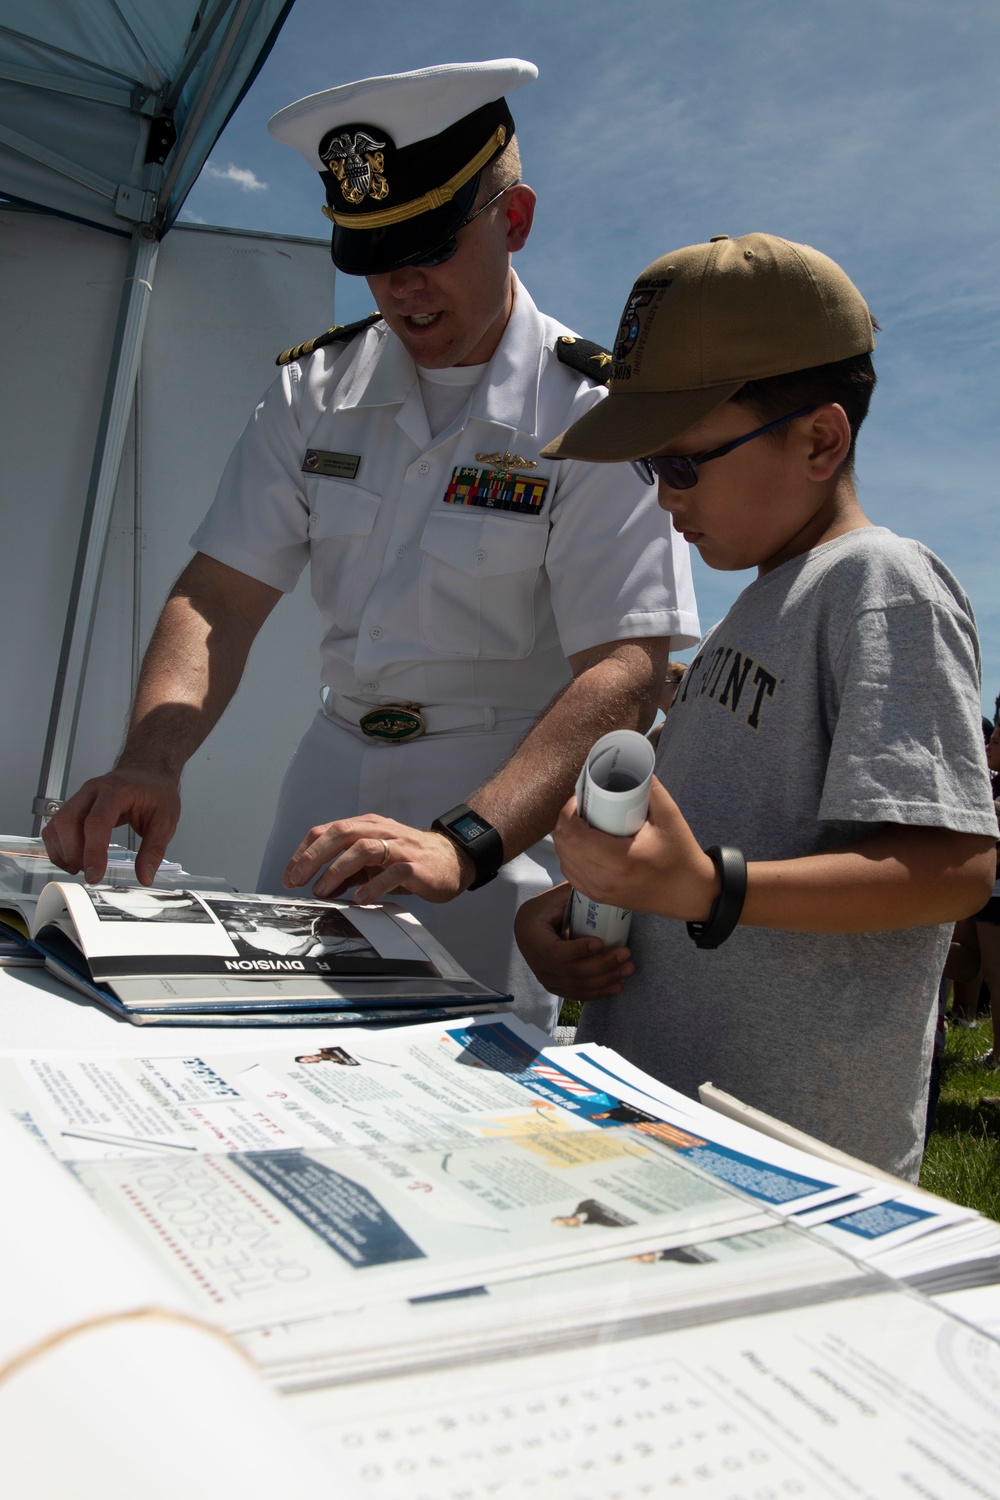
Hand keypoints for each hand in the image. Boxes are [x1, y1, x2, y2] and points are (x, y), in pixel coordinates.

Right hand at [41, 766, 181, 885]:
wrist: (147, 772)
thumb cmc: (156, 791)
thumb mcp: (165, 821)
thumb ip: (154, 850)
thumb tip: (145, 876)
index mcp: (117, 791)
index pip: (97, 821)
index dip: (92, 851)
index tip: (94, 875)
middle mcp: (93, 791)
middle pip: (68, 822)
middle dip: (74, 853)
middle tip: (91, 873)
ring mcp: (81, 796)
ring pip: (57, 824)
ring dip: (63, 851)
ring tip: (81, 868)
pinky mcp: (74, 805)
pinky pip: (55, 826)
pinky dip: (58, 846)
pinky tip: (73, 859)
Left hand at [283, 815, 474, 903]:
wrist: (453, 859)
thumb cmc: (409, 859)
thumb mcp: (374, 863)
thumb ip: (349, 871)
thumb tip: (319, 885)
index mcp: (367, 826)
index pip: (327, 830)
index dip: (304, 851)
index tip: (290, 875)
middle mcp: (381, 830)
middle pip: (341, 833)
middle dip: (314, 856)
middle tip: (297, 879)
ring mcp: (399, 846)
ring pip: (363, 848)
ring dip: (338, 869)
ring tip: (323, 890)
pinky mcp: (415, 865)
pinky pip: (393, 871)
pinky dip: (374, 884)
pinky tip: (361, 898)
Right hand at [514, 883, 633, 1001]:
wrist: (527, 928)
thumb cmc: (545, 909)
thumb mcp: (554, 897)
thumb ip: (574, 893)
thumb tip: (603, 882)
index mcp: (533, 938)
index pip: (556, 953)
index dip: (578, 951)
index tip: (599, 942)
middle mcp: (538, 963)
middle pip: (572, 972)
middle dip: (603, 965)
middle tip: (626, 953)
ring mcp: (546, 978)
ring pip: (578, 986)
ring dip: (606, 980)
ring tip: (628, 968)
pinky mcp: (556, 986)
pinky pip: (578, 994)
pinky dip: (599, 992)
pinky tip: (617, 986)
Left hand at [554, 777, 719, 920]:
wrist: (689, 893)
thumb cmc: (681, 855)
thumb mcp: (670, 817)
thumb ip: (649, 789)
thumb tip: (631, 767)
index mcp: (619, 860)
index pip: (573, 834)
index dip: (569, 811)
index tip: (581, 798)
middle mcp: (603, 879)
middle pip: (564, 845)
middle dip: (566, 821)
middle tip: (582, 807)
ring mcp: (599, 891)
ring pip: (564, 861)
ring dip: (567, 839)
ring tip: (582, 823)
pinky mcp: (599, 897)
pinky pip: (571, 874)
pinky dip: (570, 856)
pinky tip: (582, 844)